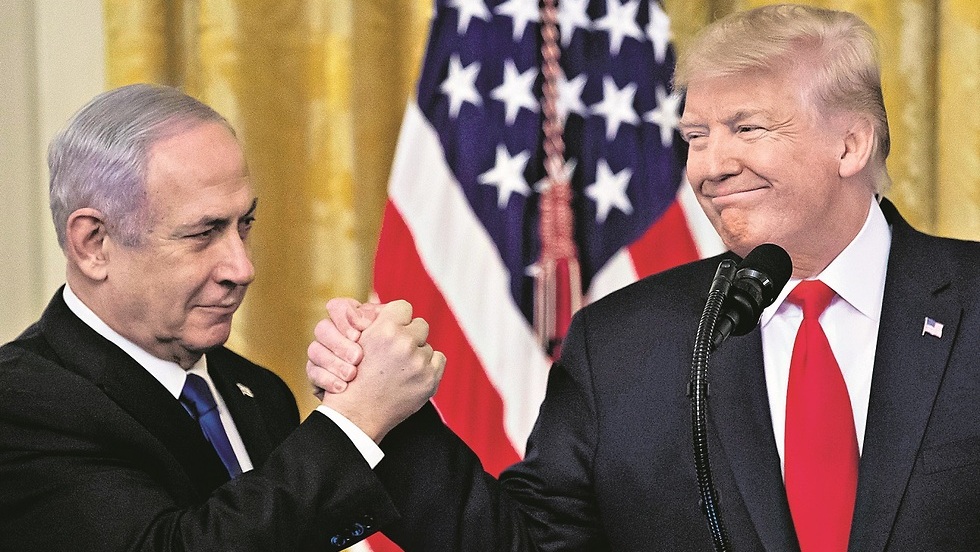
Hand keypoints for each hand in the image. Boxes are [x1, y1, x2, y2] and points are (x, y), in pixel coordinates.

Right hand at [314, 300, 445, 441]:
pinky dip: (429, 366)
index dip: (398, 318)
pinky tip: (411, 375)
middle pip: (420, 325)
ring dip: (417, 353)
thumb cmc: (353, 375)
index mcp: (385, 329)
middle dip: (410, 335)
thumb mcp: (356, 340)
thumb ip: (373, 320)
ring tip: (400, 368)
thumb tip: (380, 302)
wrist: (357, 413)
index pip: (404, 307)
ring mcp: (419, 362)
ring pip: (427, 345)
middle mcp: (404, 343)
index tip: (393, 327)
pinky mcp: (430, 379)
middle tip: (397, 350)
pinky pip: (438, 359)